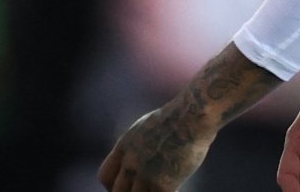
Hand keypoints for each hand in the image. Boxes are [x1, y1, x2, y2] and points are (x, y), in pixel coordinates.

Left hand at [97, 106, 214, 191]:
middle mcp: (129, 163)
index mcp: (125, 147)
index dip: (114, 184)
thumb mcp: (148, 126)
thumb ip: (140, 143)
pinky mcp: (162, 184)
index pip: (105, 176)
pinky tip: (177, 189)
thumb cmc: (180, 115)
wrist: (193, 115)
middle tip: (145, 189)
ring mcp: (144, 175)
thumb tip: (144, 150)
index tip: (127, 184)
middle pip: (117, 191)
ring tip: (163, 187)